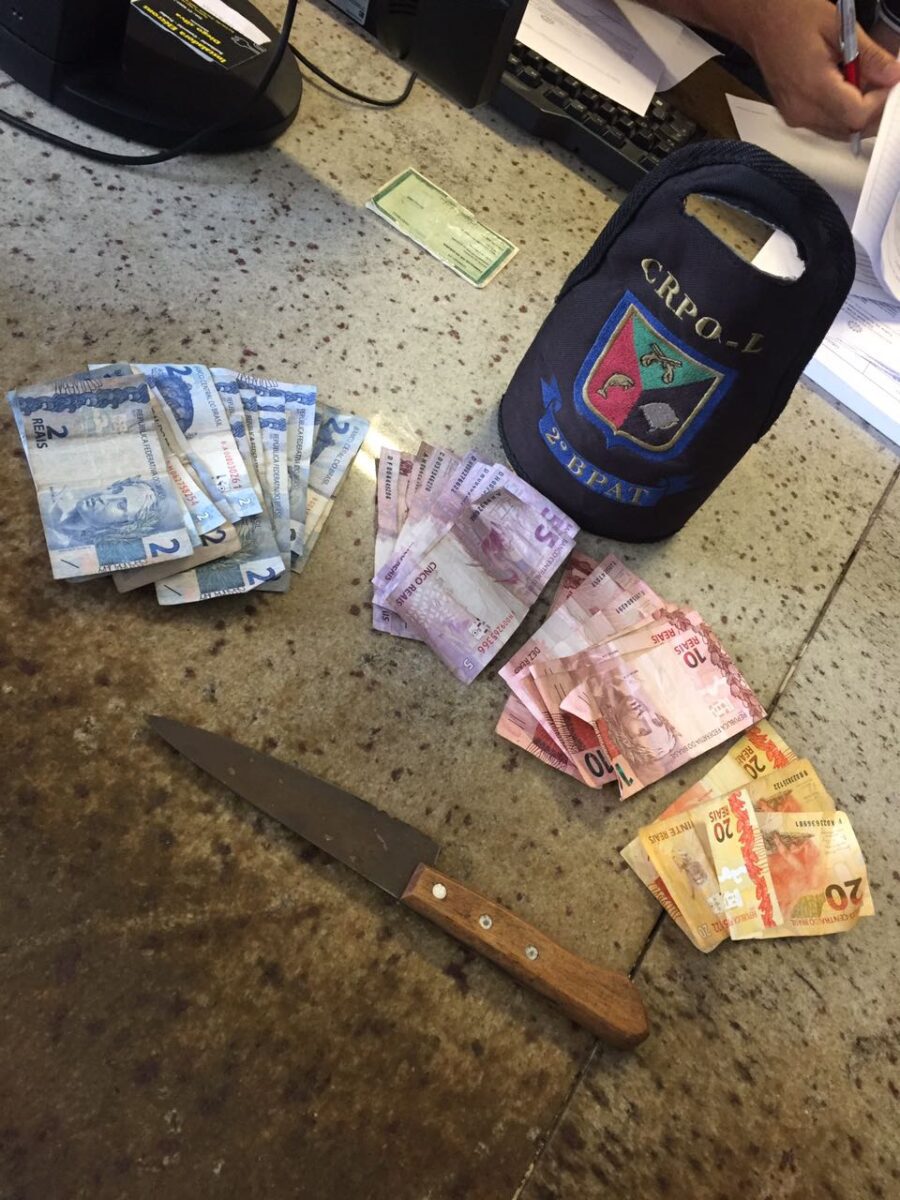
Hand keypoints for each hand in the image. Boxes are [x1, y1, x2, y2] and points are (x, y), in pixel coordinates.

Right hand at [739, 0, 899, 138]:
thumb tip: (893, 76)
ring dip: (859, 112)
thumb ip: (870, 56)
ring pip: (840, 131)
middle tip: (884, 82)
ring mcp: (795, 116)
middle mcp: (801, 110)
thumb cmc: (792, 16)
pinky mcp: (792, 116)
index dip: (881, 102)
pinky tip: (847, 89)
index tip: (891, 82)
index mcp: (813, 87)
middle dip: (873, 110)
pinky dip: (843, 113)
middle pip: (850, 129)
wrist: (760, 21)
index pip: (857, 115)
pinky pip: (826, 125)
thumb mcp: (840, 27)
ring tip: (865, 82)